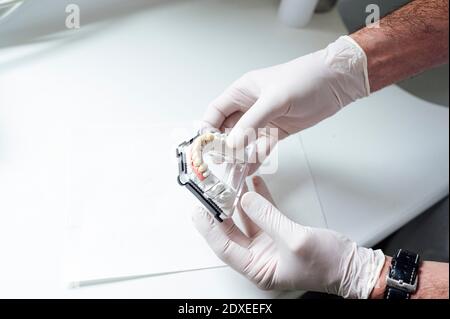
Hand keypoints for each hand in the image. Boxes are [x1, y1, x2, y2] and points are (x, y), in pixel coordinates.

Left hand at [192, 176, 384, 297]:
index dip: (208, 228)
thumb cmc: (328, 265)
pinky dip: (259, 199)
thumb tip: (246, 200)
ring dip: (240, 202)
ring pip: (246, 221)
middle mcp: (260, 258)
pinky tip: (255, 184)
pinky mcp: (280, 234)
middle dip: (221, 212)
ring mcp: (269, 245)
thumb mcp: (294, 239)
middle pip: (232, 232)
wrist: (353, 266)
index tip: (198, 210)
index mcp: (258, 269)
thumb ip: (268, 218)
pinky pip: (264, 214)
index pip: (224, 247)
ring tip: (232, 184)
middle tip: (211, 193)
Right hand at [202, 36, 368, 164]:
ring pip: (243, 142)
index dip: (207, 128)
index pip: (216, 112)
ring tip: (233, 173)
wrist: (335, 83)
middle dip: (222, 147)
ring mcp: (263, 120)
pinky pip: (260, 148)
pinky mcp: (276, 132)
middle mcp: (249, 107)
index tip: (204, 147)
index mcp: (242, 92)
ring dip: (238, 156)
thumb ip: (251, 122)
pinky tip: (250, 170)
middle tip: (218, 165)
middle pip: (227, 130)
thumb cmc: (303, 80)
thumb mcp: (274, 99)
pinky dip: (255, 158)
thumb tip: (231, 144)